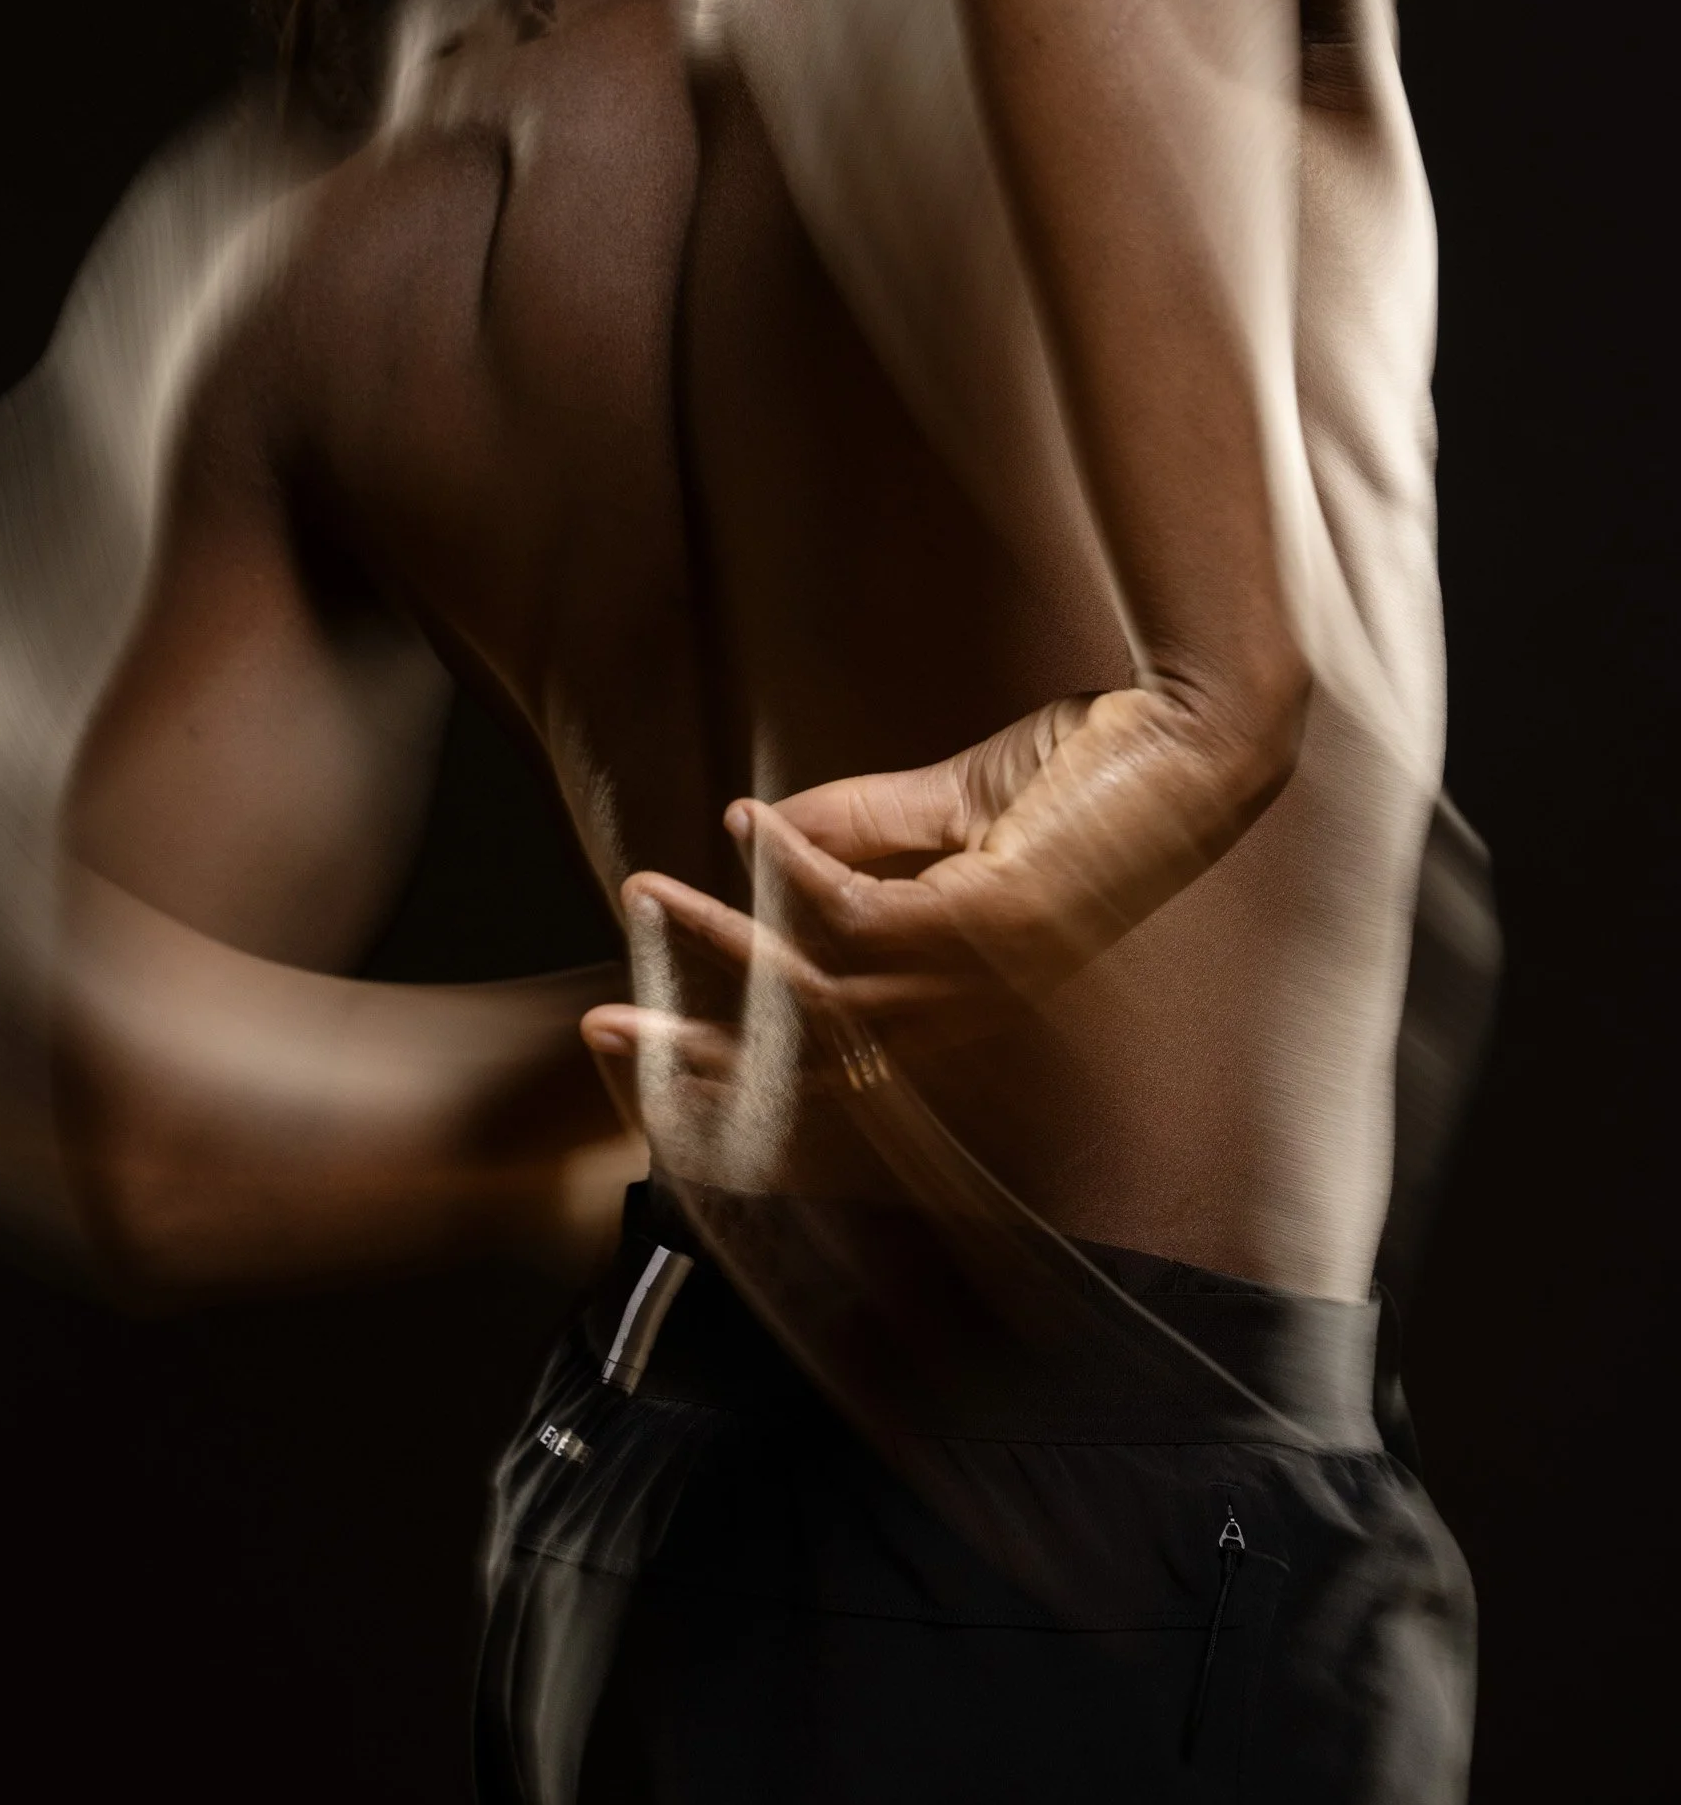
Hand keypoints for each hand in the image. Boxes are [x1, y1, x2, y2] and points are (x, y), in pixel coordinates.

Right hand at [583, 682, 1282, 1105]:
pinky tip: (747, 831)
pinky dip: (793, 876)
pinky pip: (860, 915)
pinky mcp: (995, 922)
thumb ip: (857, 831)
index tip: (647, 1046)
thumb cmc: (1101, 771)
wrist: (1198, 740)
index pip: (829, 1063)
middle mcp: (972, 1011)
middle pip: (807, 1063)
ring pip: (818, 993)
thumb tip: (755, 839)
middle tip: (607, 1029)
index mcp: (964, 1001)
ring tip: (647, 895)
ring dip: (723, 947)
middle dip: (699, 1055)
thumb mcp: (956, 803)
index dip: (735, 1064)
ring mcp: (984, 975)